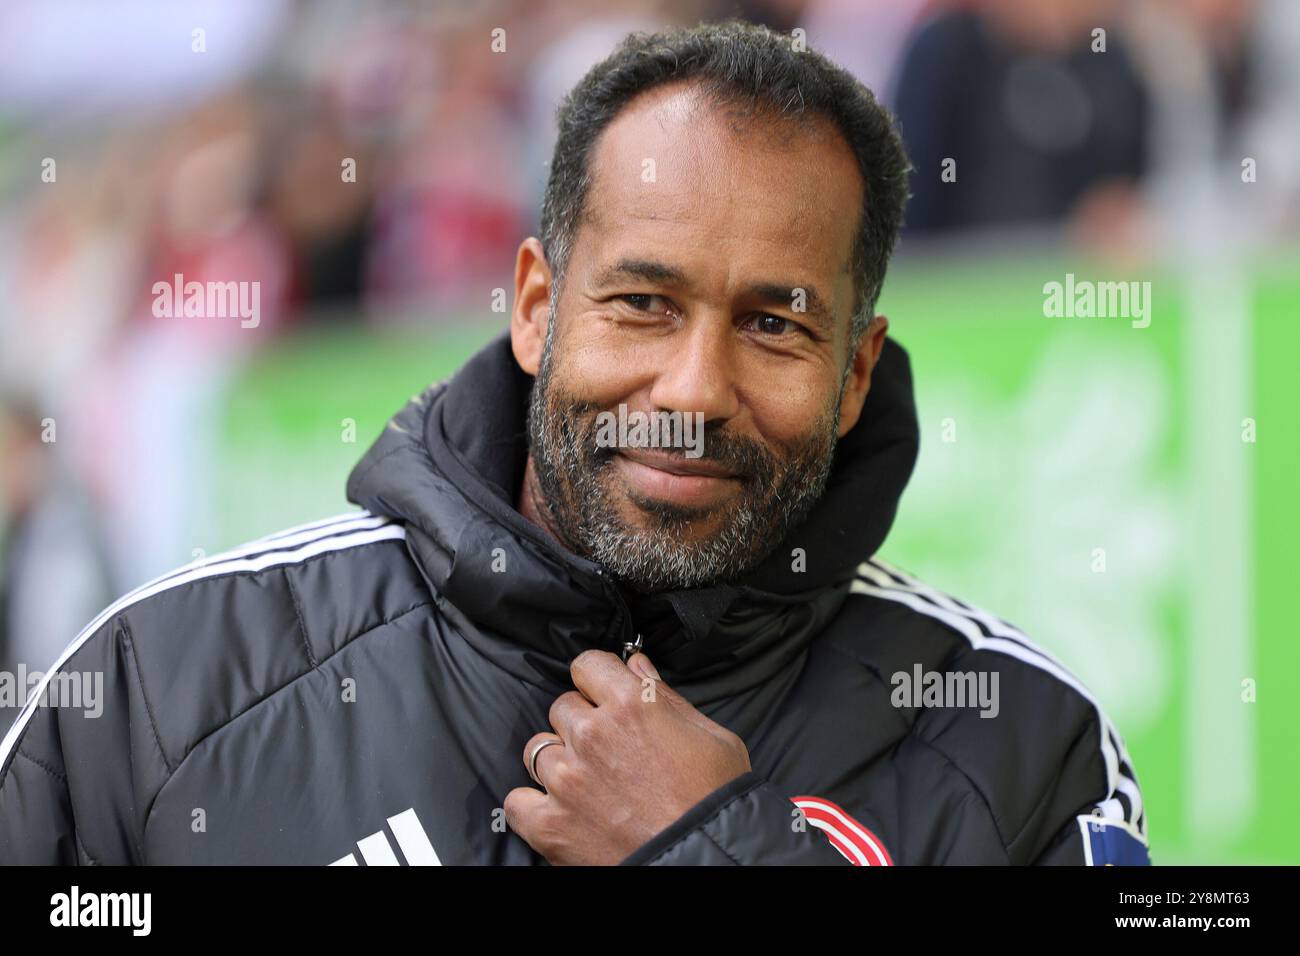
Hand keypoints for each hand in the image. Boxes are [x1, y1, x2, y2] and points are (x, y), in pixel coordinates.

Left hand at [504, 649, 751, 864]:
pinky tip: (558, 809)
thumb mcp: (712, 737)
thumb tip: (637, 665)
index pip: (587, 663)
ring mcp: (567, 778)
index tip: (603, 692)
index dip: (597, 678)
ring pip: (537, 747)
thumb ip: (668, 696)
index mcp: (632, 704)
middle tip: (606, 748)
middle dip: (581, 722)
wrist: (706, 860)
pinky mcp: (551, 822)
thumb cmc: (717, 801)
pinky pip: (517, 799)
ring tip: (586, 781)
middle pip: (562, 705)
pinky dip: (532, 804)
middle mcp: (592, 734)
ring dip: (559, 760)